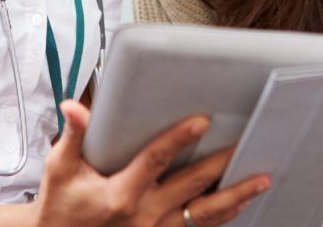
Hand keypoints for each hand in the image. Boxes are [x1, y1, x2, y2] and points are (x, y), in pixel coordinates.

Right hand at [34, 101, 270, 225]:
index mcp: (120, 194)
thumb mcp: (61, 169)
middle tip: (245, 145)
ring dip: (235, 196)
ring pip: (204, 214)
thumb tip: (75, 107)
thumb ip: (74, 136)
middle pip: (192, 186)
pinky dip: (222, 217)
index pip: (155, 160)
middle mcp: (144, 214)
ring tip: (261, 181)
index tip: (202, 121)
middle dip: (222, 164)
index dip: (179, 138)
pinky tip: (240, 204)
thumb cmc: (61, 205)